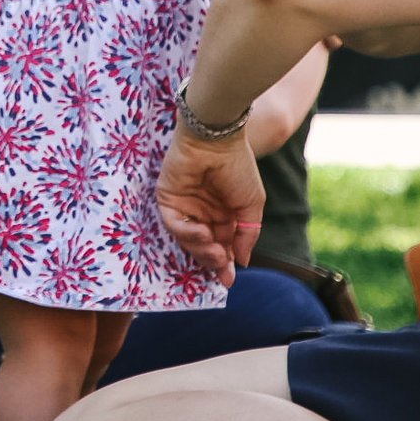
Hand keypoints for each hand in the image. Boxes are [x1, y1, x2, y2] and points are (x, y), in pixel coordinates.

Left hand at [154, 130, 265, 284]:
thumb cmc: (238, 167)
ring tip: (215, 249)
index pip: (222, 245)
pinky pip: (174, 224)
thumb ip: (246, 234)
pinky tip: (202, 232)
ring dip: (201, 249)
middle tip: (222, 264)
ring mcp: (185, 206)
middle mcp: (203, 213)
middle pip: (204, 246)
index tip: (228, 280)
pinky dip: (187, 233)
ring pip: (188, 239)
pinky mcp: (168, 199)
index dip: (224, 264)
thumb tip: (242, 261)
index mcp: (224, 214)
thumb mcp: (251, 204)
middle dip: (212, 260)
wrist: (217, 140)